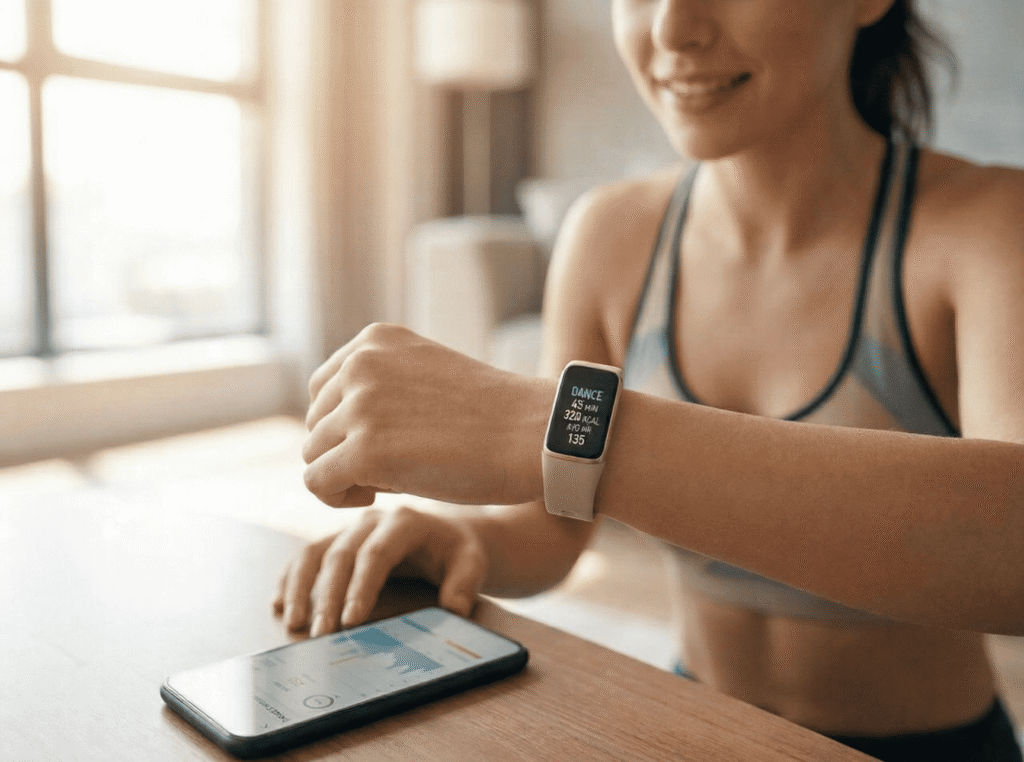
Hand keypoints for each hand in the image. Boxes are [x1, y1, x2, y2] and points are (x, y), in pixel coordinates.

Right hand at [273, 506, 487, 635]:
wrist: (447, 535)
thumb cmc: (457, 553)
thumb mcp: (472, 563)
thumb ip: (464, 584)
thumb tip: (453, 608)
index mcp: (405, 522)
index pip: (377, 554)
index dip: (361, 587)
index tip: (350, 621)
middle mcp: (373, 520)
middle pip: (342, 555)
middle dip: (327, 597)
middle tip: (321, 634)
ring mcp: (351, 528)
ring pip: (316, 552)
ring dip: (299, 587)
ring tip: (293, 623)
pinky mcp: (337, 540)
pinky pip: (307, 555)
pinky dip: (290, 577)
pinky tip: (278, 602)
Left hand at [302, 323, 549, 507]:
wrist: (536, 436)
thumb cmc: (493, 418)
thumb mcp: (428, 377)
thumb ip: (382, 388)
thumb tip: (329, 435)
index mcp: (376, 340)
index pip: (323, 388)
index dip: (347, 425)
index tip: (387, 443)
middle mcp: (361, 365)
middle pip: (316, 423)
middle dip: (346, 450)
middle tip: (395, 468)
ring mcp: (361, 406)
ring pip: (313, 454)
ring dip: (346, 475)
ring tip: (391, 482)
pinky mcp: (365, 451)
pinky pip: (317, 483)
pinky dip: (339, 498)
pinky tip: (378, 496)